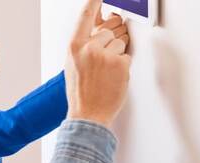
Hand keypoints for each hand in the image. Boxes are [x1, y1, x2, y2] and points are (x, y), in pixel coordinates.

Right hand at [65, 0, 131, 127]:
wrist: (88, 113)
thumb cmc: (80, 90)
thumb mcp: (73, 63)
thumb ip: (83, 45)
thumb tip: (98, 31)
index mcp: (74, 46)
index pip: (85, 17)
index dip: (93, 2)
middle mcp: (89, 48)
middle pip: (109, 32)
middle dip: (110, 43)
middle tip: (103, 61)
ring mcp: (105, 55)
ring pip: (121, 43)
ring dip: (117, 55)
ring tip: (106, 72)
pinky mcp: (120, 64)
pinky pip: (127, 56)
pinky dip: (123, 66)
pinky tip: (113, 77)